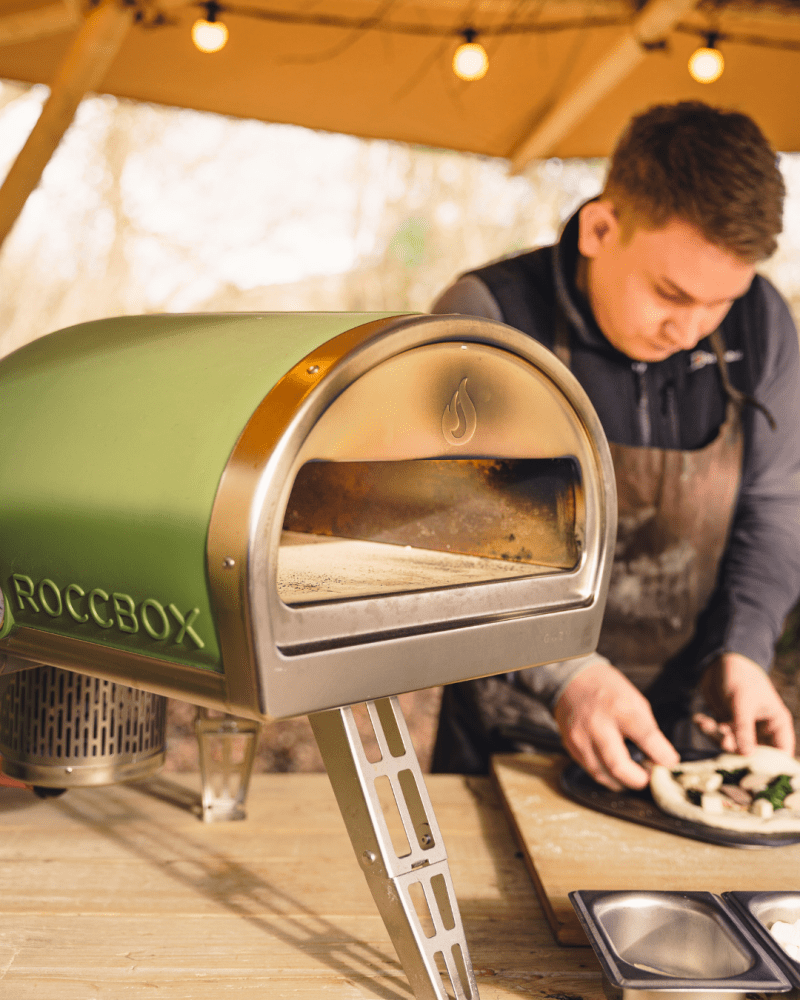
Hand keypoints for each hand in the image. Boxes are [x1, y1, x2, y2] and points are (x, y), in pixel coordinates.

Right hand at [553, 661, 679, 790]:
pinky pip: (590, 769)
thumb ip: (647, 729)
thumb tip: (660, 756)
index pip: (645, 738)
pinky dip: (606, 775)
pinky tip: (616, 771)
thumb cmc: (607, 688)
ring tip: (634, 777)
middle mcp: (597, 724)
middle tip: (649, 778)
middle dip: (639, 779)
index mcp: (619, 707)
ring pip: (602, 774)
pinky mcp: (570, 745)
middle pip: (619, 766)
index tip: (670, 763)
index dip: (662, 756)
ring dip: (622, 782)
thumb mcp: (635, 699)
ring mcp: (580, 737)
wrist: (571, 679)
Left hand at [694, 652, 795, 755]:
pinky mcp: (725, 724)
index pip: (781, 752)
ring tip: (706, 723)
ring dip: (717, 737)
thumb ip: (744, 728)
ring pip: (731, 745)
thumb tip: (747, 755)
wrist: (720, 659)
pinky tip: (698, 719)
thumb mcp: (742, 702)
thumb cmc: (740, 676)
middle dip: (735, 750)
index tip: (754, 771)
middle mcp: (761, 729)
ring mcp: (742, 728)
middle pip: (753, 753)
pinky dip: (707, 728)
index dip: (771, 765)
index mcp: (776, 724)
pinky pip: (716, 734)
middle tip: (722, 741)